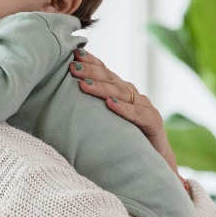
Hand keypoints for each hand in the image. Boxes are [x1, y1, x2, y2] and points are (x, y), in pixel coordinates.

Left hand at [69, 48, 178, 175]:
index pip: (104, 72)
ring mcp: (144, 107)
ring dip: (102, 88)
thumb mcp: (106, 121)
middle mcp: (133, 95)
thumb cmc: (126, 140)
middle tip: (73, 67)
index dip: (91, 62)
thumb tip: (60, 101)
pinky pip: (138, 114)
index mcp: (120, 91)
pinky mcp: (153, 122)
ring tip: (84, 85)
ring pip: (121, 93)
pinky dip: (124, 109)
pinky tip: (110, 104)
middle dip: (91, 71)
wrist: (155, 162)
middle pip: (110, 79)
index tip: (73, 54)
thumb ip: (91, 109)